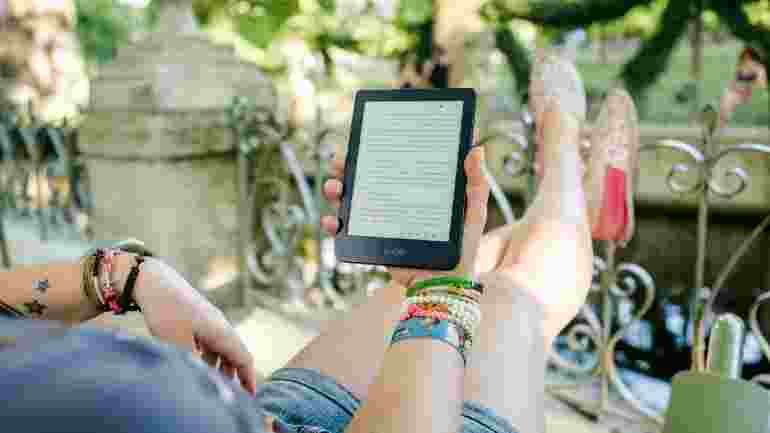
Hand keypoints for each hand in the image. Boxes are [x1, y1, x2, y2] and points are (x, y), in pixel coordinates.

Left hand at [125, 257, 257, 394]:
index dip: (249, 378)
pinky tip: (198, 363)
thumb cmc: (168, 311)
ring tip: (214, 383)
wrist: (155, 282)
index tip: (251, 396)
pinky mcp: (198, 320)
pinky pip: (210, 342)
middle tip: (232, 395)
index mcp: (221, 332)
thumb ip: (195, 364)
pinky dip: (210, 356)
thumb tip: (204, 380)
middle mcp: (220, 326)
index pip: (244, 358)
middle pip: (235, 354)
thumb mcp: (178, 343)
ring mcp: (209, 322)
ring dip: (221, 366)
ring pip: (222, 348)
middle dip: (235, 375)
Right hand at [321, 146, 489, 287]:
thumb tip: (476, 148)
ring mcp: (381, 221)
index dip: (375, 149)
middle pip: (364, 178)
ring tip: (334, 188)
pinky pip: (347, 230)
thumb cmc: (463, 248)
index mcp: (415, 189)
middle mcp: (394, 201)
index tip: (364, 138)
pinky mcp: (372, 241)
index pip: (392, 163)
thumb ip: (475, 182)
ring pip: (350, 200)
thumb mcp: (473, 211)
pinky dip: (334, 224)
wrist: (444, 286)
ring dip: (335, 190)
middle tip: (340, 161)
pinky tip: (332, 221)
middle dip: (346, 167)